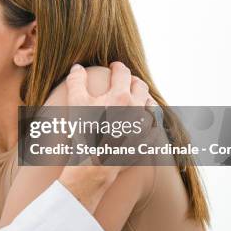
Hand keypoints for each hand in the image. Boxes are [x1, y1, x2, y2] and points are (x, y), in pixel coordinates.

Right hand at [49, 62, 156, 211]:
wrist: (95, 164)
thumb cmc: (83, 133)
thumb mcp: (75, 103)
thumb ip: (76, 81)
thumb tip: (77, 67)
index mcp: (120, 95)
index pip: (123, 72)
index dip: (117, 66)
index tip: (114, 66)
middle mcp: (136, 107)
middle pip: (141, 86)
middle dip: (132, 80)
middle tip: (126, 80)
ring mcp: (145, 125)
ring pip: (151, 104)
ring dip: (144, 98)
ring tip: (137, 98)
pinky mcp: (148, 140)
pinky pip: (155, 126)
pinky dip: (150, 120)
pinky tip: (144, 121)